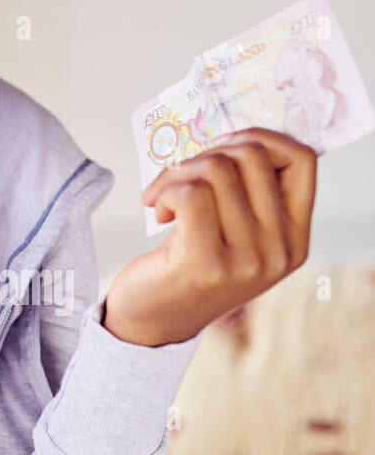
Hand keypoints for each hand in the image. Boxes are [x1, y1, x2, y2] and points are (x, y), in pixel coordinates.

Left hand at [103, 128, 317, 346]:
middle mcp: (279, 250)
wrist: (152, 319)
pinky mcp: (206, 263)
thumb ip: (247, 193)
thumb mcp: (235, 232)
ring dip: (176, 172)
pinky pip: (191, 192)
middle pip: (252, 155)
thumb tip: (236, 135)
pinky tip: (156, 210)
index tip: (221, 148)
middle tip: (181, 174)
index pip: (302, 160)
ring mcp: (247, 259)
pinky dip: (164, 189)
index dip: (260, 137)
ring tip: (162, 196)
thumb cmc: (188, 262)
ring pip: (217, 169)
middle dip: (206, 151)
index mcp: (294, 237)